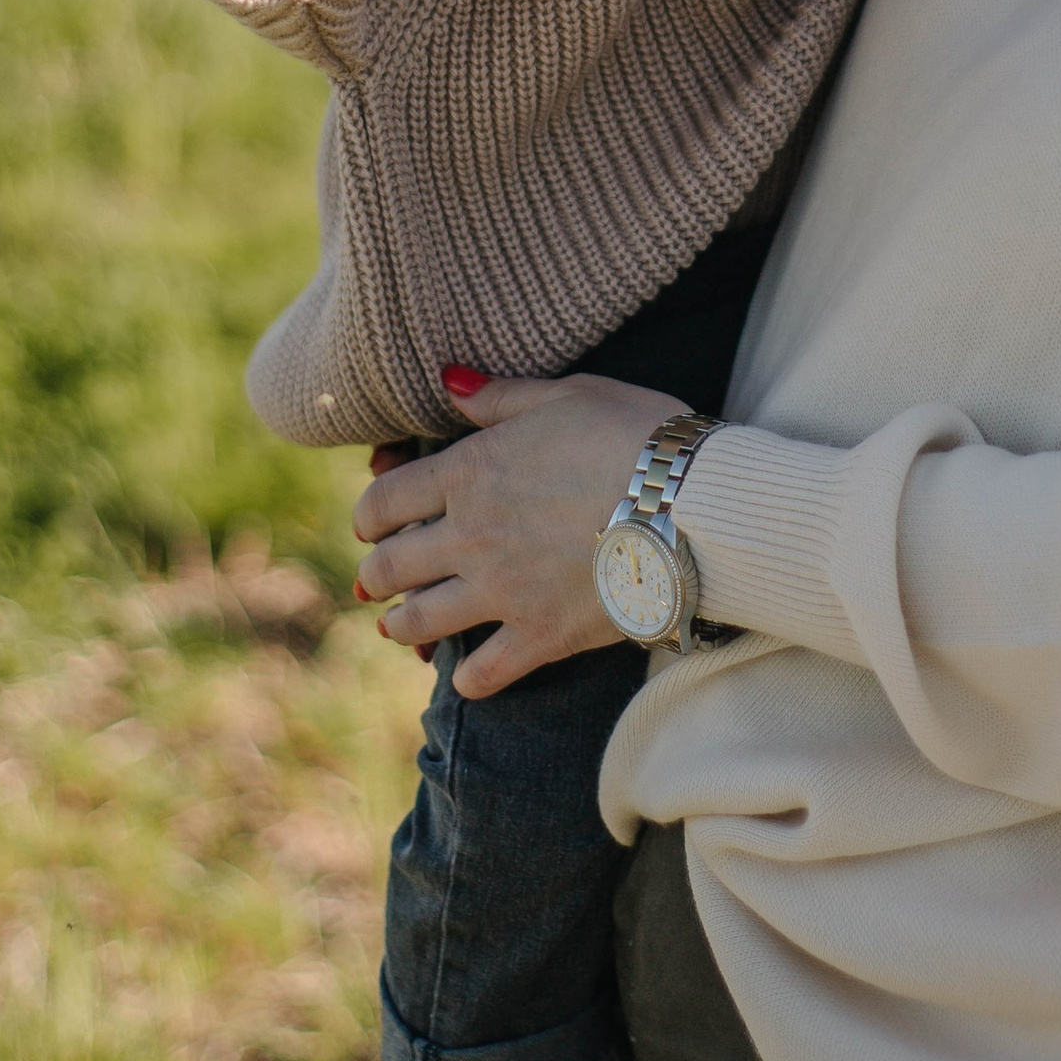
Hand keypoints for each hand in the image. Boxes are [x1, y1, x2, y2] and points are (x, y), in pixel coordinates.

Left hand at [353, 373, 686, 695]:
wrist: (691, 502)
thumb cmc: (633, 434)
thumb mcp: (567, 395)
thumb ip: (499, 396)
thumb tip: (447, 381)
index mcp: (469, 472)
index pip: (384, 501)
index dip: (369, 516)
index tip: (372, 525)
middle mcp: (470, 536)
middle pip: (391, 568)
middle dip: (376, 575)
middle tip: (376, 581)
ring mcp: (501, 592)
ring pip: (419, 622)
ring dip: (400, 626)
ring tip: (398, 628)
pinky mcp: (540, 636)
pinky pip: (482, 673)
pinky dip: (468, 679)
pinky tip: (469, 674)